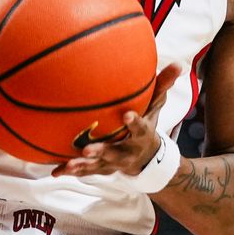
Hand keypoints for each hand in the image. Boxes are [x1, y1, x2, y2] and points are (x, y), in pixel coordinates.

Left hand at [51, 63, 182, 177]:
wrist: (146, 158)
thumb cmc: (147, 125)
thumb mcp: (157, 107)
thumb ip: (163, 85)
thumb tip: (178, 63)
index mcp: (142, 135)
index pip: (141, 128)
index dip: (135, 123)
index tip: (127, 116)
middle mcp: (128, 151)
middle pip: (115, 152)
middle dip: (102, 151)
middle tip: (88, 148)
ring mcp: (113, 162)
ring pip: (97, 165)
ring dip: (83, 165)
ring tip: (69, 164)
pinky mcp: (101, 168)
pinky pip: (85, 170)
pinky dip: (69, 170)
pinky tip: (54, 171)